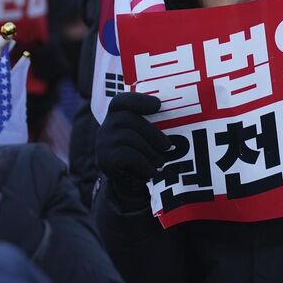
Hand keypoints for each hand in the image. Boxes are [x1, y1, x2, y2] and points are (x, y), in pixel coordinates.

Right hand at [97, 93, 165, 212]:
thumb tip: (179, 119)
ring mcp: (103, 143)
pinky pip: (127, 155)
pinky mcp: (105, 159)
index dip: (138, 100)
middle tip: (168, 145)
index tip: (158, 105)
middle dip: (152, 132)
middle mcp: (106, 127)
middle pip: (128, 119)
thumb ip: (155, 125)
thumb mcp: (147, 138)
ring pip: (129, 137)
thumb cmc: (142, 154)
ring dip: (150, 152)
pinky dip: (144, 164)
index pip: (121, 101)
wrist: (128, 183)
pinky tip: (152, 172)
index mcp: (116, 117)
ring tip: (161, 162)